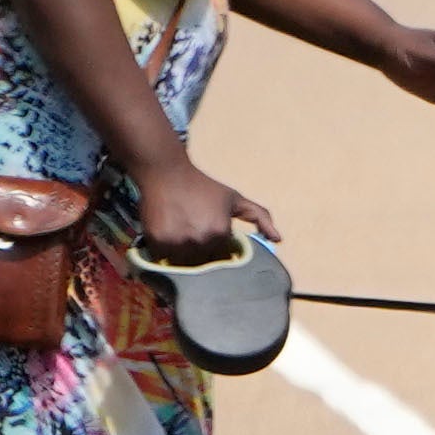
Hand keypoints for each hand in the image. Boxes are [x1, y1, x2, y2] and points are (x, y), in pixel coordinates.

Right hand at [127, 153, 268, 262]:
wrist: (167, 173)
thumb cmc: (204, 187)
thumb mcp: (236, 200)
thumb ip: (260, 217)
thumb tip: (278, 239)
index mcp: (221, 232)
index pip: (221, 256)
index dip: (215, 246)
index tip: (207, 233)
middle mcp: (200, 240)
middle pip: (201, 260)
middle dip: (198, 250)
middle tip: (190, 229)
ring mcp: (177, 242)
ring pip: (182, 261)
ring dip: (180, 252)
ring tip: (179, 231)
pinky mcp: (156, 241)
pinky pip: (162, 257)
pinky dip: (163, 250)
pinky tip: (166, 233)